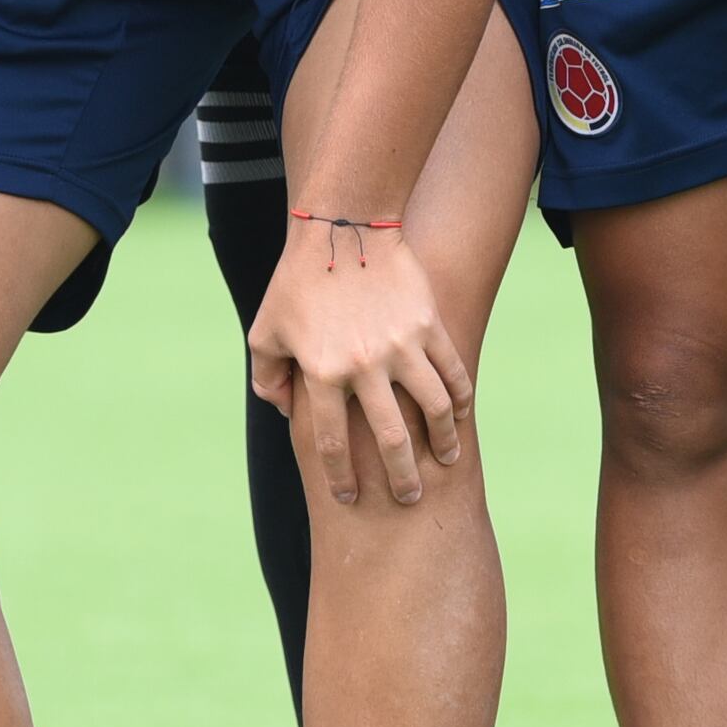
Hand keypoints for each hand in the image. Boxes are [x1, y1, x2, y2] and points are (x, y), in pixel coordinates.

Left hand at [244, 217, 471, 508]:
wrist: (341, 229)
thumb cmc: (297, 282)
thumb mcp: (264, 330)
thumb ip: (267, 376)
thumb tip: (282, 410)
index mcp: (322, 373)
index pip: (332, 443)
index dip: (339, 476)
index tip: (347, 496)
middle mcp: (364, 366)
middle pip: (390, 440)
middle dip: (400, 477)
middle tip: (408, 497)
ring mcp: (402, 346)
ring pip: (434, 409)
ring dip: (443, 442)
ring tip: (445, 459)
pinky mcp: (429, 326)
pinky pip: (453, 372)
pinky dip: (461, 399)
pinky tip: (461, 416)